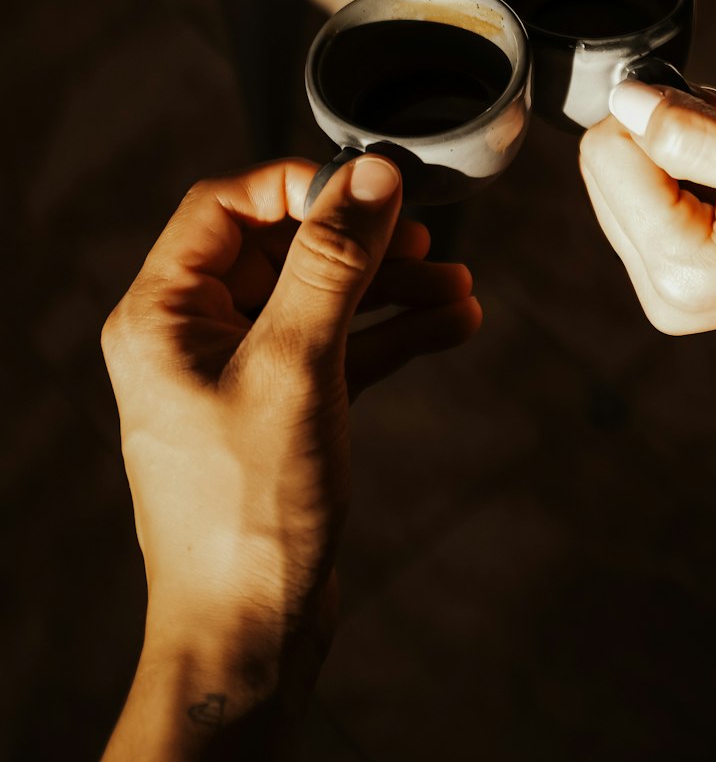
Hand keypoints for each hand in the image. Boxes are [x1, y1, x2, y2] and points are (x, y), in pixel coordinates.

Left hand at [101, 155, 480, 756]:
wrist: (249, 634)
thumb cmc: (247, 511)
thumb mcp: (295, 366)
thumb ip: (332, 262)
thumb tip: (370, 174)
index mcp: (164, 314)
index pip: (226, 207)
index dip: (300, 186)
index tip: (372, 185)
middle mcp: (193, 336)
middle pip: (283, 250)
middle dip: (363, 243)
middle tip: (427, 235)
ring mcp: (237, 374)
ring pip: (319, 299)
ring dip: (390, 288)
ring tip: (460, 286)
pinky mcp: (280, 409)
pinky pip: (338, 348)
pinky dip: (390, 334)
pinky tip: (451, 324)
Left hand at [579, 82, 715, 333]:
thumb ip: (692, 135)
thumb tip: (622, 100)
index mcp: (685, 274)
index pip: (606, 154)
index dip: (660, 113)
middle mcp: (664, 293)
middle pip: (604, 167)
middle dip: (665, 132)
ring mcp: (669, 286)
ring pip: (619, 174)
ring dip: (676, 145)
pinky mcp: (676, 271)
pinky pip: (642, 193)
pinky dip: (683, 165)